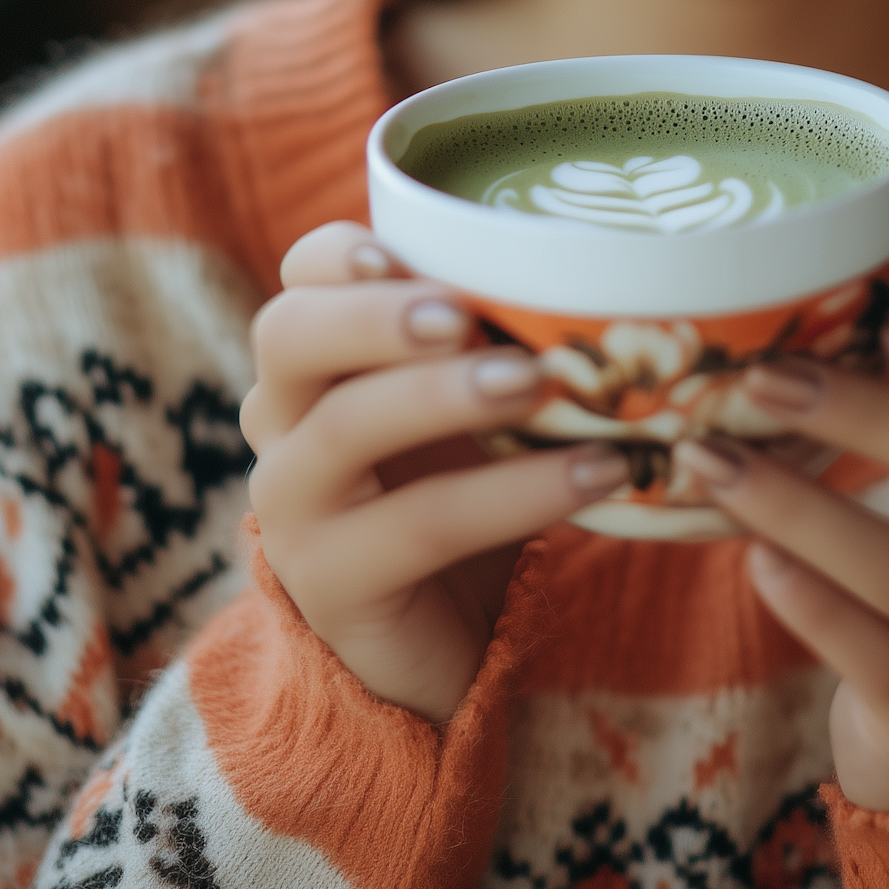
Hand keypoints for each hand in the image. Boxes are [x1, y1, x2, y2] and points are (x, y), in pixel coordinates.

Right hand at [241, 221, 628, 723]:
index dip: (339, 254)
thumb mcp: (472, 401)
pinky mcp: (335, 584)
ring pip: (346, 427)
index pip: (299, 279)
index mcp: (314, 360)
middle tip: (466, 316)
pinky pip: (419, 526)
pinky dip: (513, 494)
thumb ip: (496, 339)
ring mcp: (295, 508)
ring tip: (539, 384)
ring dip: (445, 396)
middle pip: (290, 336)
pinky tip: (596, 474)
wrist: (439, 640)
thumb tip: (605, 273)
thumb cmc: (461, 485)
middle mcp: (283, 423)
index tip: (402, 248)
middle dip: (375, 314)